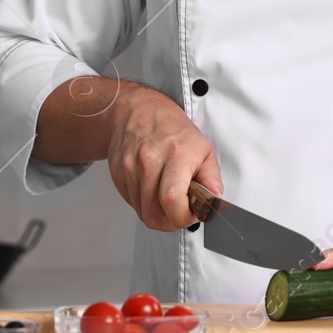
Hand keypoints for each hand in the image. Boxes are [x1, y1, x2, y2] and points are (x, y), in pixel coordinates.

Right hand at [104, 83, 222, 231]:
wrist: (138, 110)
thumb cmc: (173, 129)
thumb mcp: (203, 148)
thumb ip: (212, 179)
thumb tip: (215, 201)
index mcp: (176, 154)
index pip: (172, 199)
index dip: (183, 217)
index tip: (192, 214)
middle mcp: (149, 160)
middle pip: (154, 214)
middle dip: (171, 222)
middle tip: (181, 212)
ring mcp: (129, 166)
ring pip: (142, 212)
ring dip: (157, 213)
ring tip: (168, 198)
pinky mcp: (117, 172)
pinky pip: (131, 202)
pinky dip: (143, 203)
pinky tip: (152, 188)